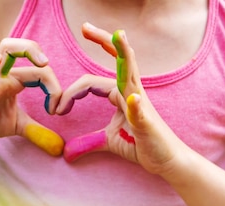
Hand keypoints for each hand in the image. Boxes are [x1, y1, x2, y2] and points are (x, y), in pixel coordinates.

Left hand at [59, 23, 187, 173]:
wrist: (166, 160)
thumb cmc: (141, 145)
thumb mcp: (108, 142)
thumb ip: (88, 142)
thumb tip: (66, 152)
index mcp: (119, 94)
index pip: (91, 81)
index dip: (71, 94)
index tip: (57, 110)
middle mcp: (131, 92)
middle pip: (117, 59)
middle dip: (103, 40)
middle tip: (84, 26)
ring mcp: (141, 104)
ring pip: (131, 72)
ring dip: (125, 54)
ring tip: (118, 35)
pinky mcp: (147, 122)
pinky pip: (140, 110)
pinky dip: (135, 104)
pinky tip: (132, 97)